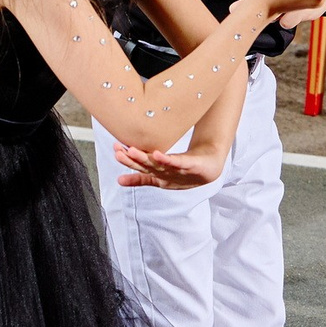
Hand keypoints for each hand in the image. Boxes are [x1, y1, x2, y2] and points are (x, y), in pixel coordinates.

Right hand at [113, 138, 228, 189]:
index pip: (140, 169)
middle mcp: (165, 174)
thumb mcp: (162, 174)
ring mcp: (176, 170)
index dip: (128, 164)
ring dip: (144, 159)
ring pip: (158, 165)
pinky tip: (157, 153)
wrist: (210, 168)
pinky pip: (176, 162)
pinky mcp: (189, 165)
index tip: (115, 155)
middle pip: (146, 167)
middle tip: (117, 153)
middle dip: (131, 161)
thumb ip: (143, 175)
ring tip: (132, 151)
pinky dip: (166, 159)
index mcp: (158, 174)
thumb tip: (125, 172)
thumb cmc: (185, 170)